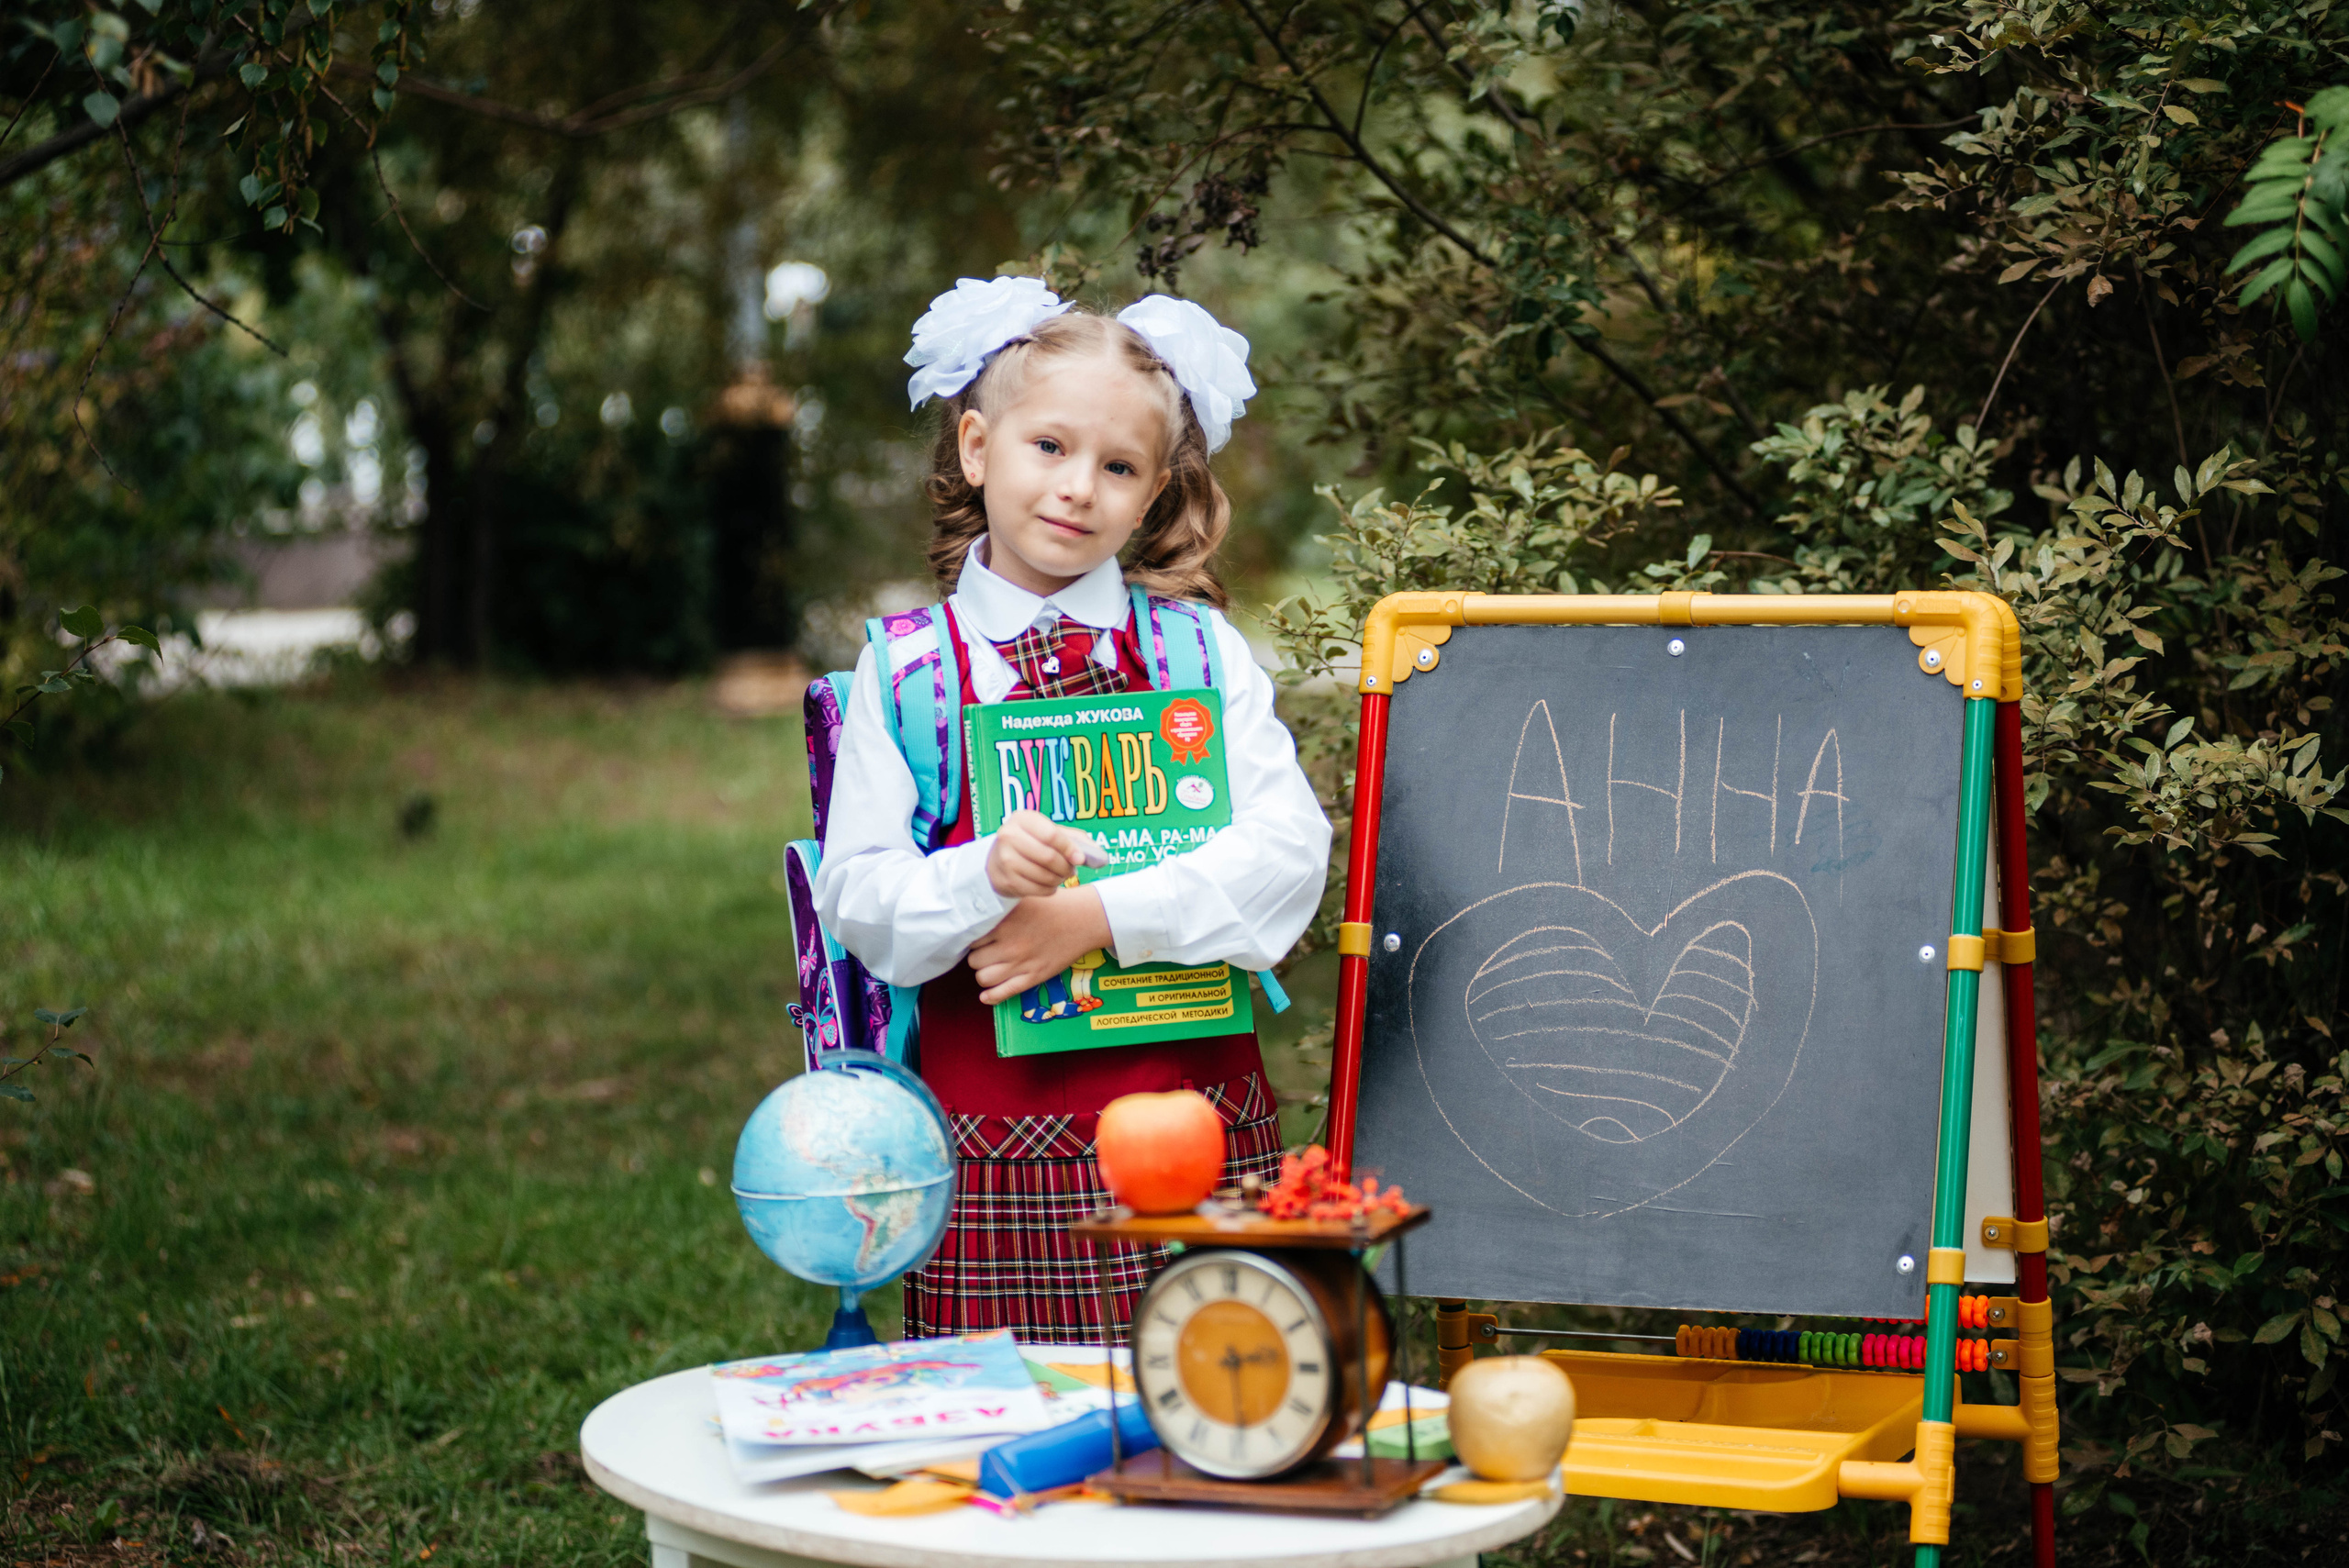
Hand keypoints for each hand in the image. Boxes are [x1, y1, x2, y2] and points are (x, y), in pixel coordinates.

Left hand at [971, 887, 1113, 1004]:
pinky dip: (991, 997)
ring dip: (984, 974)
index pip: (972, 938)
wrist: (1083, 919)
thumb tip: (980, 915)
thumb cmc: (1055, 905)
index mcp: (1005, 924)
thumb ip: (1001, 907)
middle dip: (978, 956)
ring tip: (991, 968)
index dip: (974, 938)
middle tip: (986, 952)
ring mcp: (1021, 963)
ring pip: (984, 978)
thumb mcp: (1023, 898)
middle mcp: (1009, 945)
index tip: (980, 938)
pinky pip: (1004, 992)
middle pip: (974, 960)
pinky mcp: (1034, 976)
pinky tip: (986, 996)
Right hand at [987, 809, 1093, 898]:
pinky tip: (1048, 883)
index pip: (1052, 835)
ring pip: (1044, 876)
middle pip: (1049, 857)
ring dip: (1059, 879)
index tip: (1080, 859)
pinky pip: (1037, 890)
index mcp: (1023, 819)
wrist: (998, 861)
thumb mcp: (1050, 833)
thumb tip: (1099, 856)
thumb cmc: (1032, 843)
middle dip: (1066, 867)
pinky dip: (1049, 889)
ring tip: (1060, 876)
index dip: (1070, 849)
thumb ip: (1076, 840)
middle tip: (1071, 870)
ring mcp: (1004, 859)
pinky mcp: (1005, 880)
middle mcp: (1009, 836)